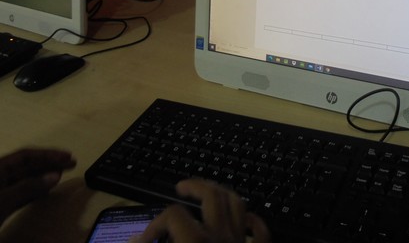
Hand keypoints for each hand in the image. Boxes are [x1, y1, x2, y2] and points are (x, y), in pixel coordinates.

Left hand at [0, 148, 75, 225]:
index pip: (24, 156)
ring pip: (23, 180)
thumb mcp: (3, 201)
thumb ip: (28, 187)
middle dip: (48, 163)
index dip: (46, 154)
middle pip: (24, 166)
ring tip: (62, 175)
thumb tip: (54, 175)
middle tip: (71, 163)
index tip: (67, 156)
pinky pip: (19, 194)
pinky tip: (46, 190)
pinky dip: (34, 191)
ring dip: (43, 177)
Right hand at [132, 179, 269, 242]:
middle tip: (181, 187)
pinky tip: (244, 218)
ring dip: (222, 194)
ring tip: (208, 192)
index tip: (144, 239)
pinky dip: (252, 220)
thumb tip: (133, 240)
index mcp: (196, 242)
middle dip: (195, 186)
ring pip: (237, 205)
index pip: (173, 216)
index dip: (154, 224)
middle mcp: (221, 238)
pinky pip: (259, 232)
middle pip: (212, 196)